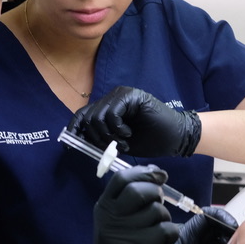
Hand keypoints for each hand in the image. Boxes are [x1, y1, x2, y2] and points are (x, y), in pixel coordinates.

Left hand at [68, 85, 201, 157]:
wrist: (175, 138)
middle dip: (96, 138)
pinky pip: (111, 114)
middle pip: (87, 118)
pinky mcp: (131, 96)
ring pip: (97, 117)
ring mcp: (121, 95)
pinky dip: (117, 129)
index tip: (69, 144)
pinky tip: (128, 134)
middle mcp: (112, 99)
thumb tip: (78, 140)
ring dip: (108, 136)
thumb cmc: (149, 140)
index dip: (73, 128)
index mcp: (107, 108)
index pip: (82, 115)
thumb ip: (100, 139)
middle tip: (113, 148)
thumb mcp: (117, 143)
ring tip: (123, 143)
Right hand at [77, 166, 180, 243]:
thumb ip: (125, 202)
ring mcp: (128, 230)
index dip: (144, 172)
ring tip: (159, 229)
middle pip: (140, 189)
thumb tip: (153, 177)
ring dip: (164, 217)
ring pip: (157, 209)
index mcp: (104, 207)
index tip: (158, 175)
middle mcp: (113, 216)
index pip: (122, 177)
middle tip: (159, 203)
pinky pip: (167, 228)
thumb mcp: (111, 223)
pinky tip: (164, 242)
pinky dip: (171, 234)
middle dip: (156, 192)